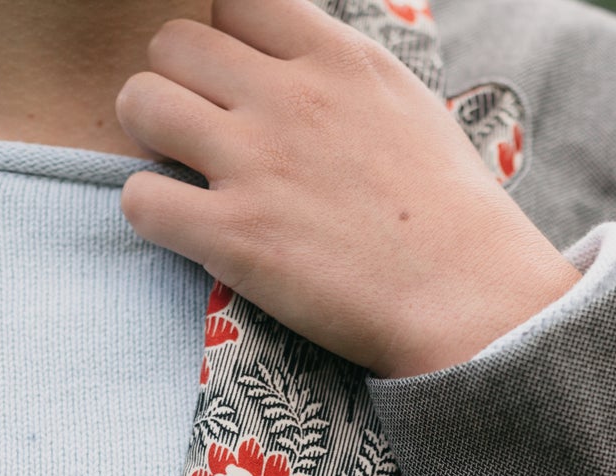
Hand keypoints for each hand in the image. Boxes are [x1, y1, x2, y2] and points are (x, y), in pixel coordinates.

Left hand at [115, 0, 581, 378]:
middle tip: (203, 136)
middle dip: (177, 86)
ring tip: (187, 175)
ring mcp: (259, 164)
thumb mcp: (409, 109)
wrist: (477, 305)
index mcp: (339, 60)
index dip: (222, 41)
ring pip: (139, 102)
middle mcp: (291, 98)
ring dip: (150, 139)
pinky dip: (154, 213)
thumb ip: (342, 74)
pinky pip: (139, 197)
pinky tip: (193, 232)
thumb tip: (297, 59)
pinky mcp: (236, 235)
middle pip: (171, 44)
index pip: (232, 0)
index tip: (238, 85)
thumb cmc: (455, 219)